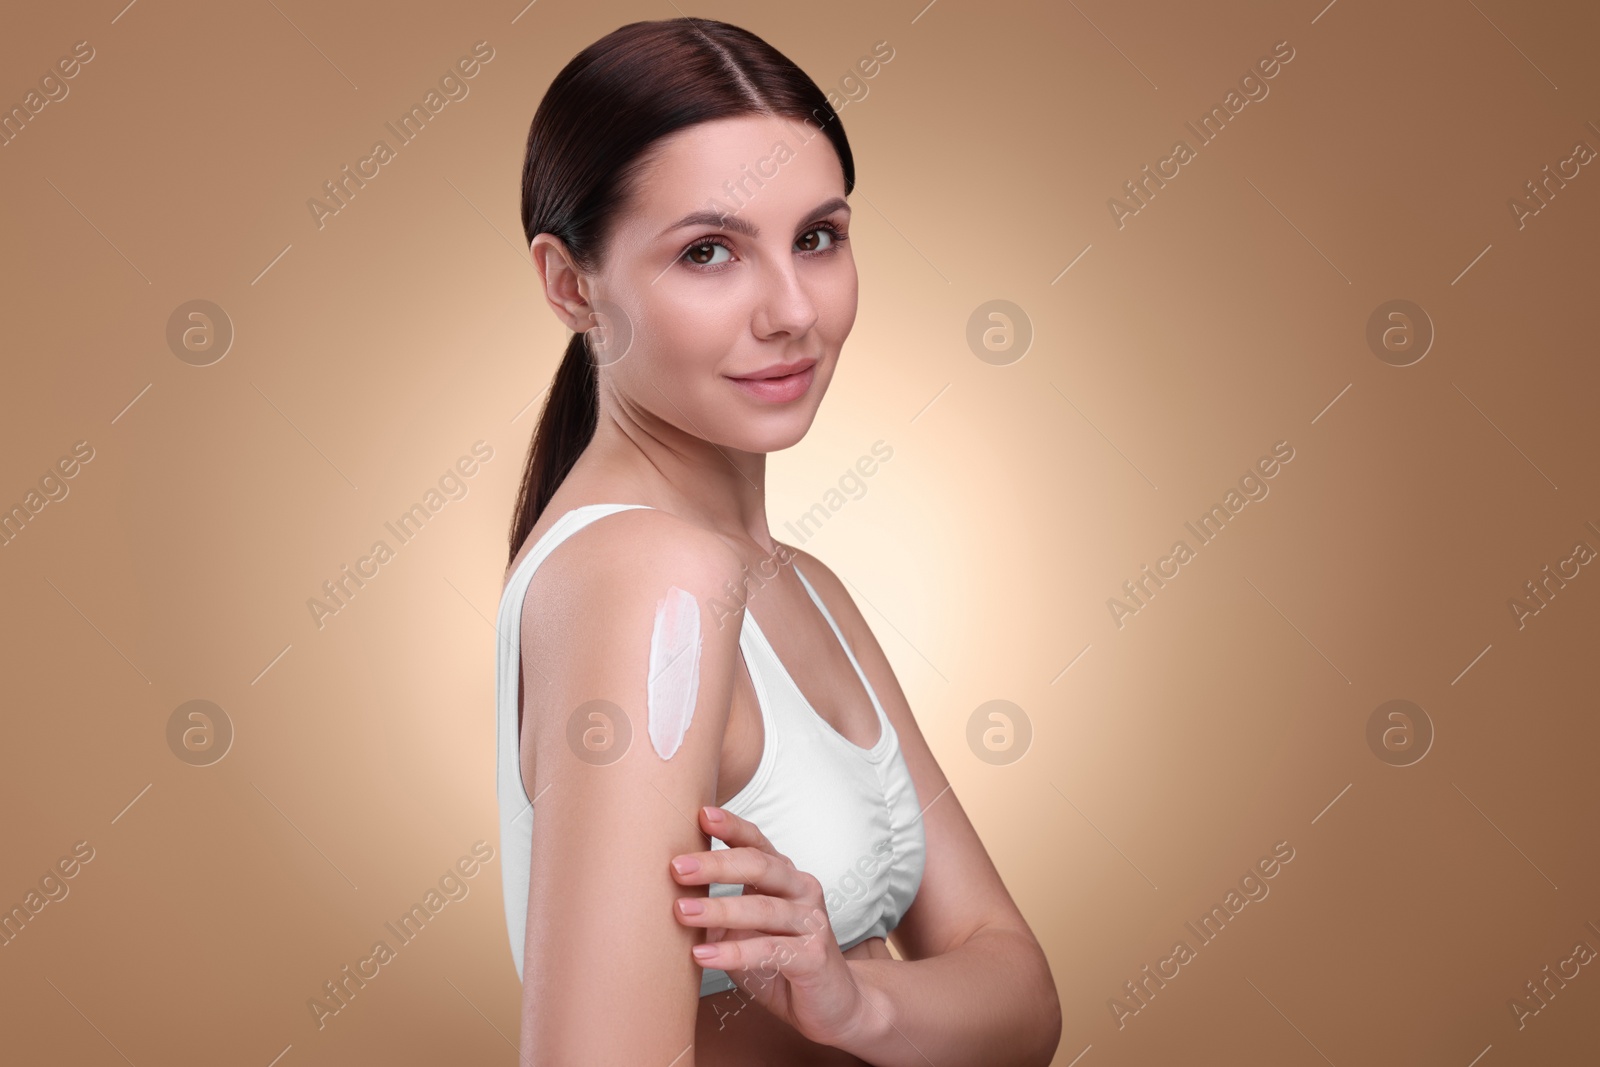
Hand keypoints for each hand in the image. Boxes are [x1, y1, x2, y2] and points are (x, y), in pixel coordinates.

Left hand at [670, 805, 864, 1044]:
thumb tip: (673, 901)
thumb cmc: (784, 961)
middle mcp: (801, 891)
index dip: (732, 827)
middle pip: (759, 866)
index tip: (702, 814)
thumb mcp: (747, 932)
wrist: (834, 1003)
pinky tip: (703, 955)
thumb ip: (720, 916)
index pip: (757, 844)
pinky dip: (733, 952)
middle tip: (678, 868)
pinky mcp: (813, 956)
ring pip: (762, 908)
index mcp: (784, 877)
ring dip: (719, 909)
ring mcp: (811, 922)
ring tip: (682, 912)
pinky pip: (769, 949)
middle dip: (716, 864)